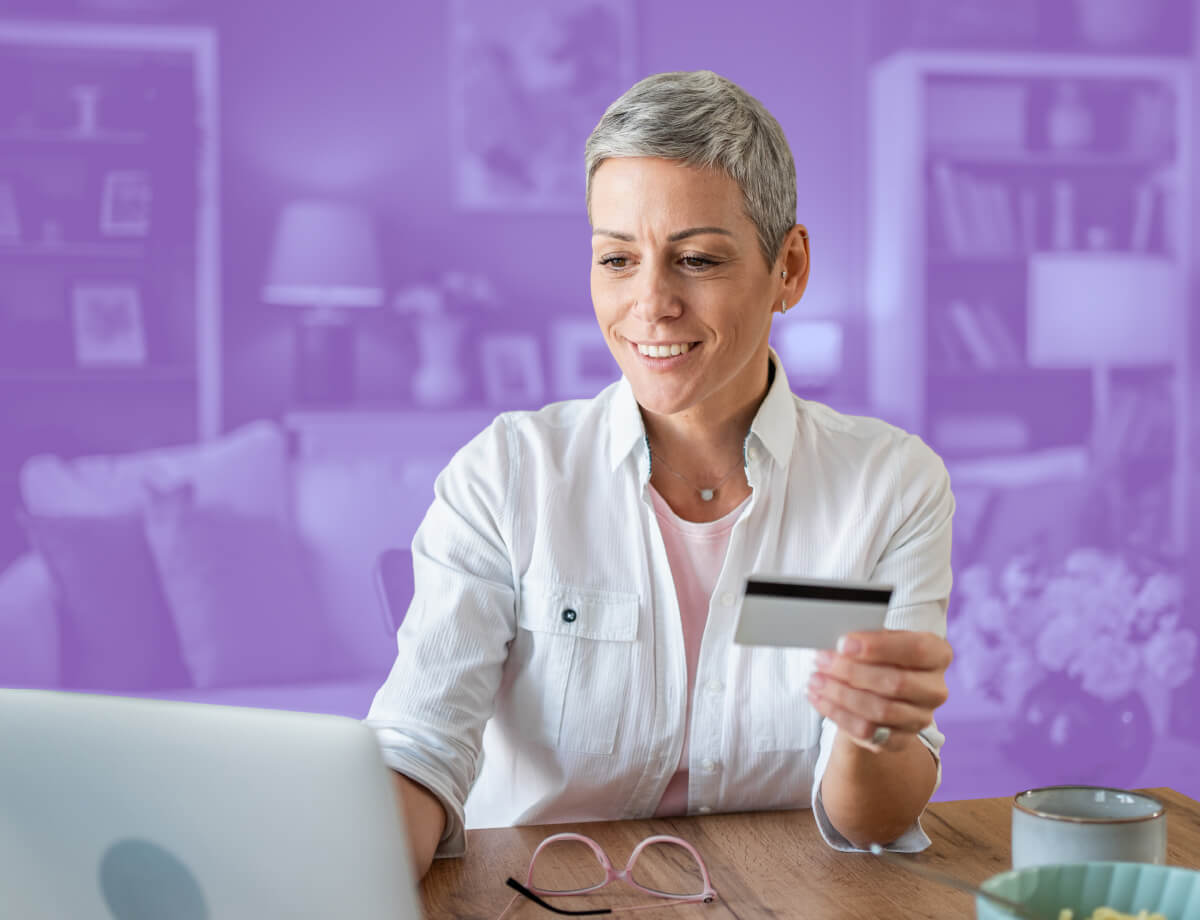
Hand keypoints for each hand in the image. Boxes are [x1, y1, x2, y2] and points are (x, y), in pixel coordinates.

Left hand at [805, 630, 951, 753]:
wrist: (879, 689)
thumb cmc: (880, 657)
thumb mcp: (878, 639)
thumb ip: (866, 639)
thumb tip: (840, 644)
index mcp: (937, 655)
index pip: (916, 650)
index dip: (878, 647)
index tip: (843, 643)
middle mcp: (935, 689)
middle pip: (896, 683)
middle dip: (851, 671)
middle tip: (821, 661)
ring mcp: (921, 718)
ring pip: (880, 711)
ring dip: (841, 695)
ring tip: (815, 680)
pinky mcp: (901, 740)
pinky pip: (868, 732)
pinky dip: (839, 715)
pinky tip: (819, 699)